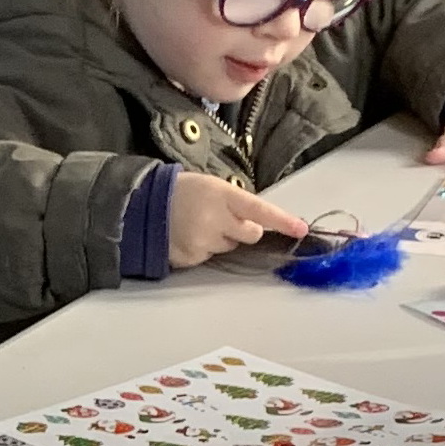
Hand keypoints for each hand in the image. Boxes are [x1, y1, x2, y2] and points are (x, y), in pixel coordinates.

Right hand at [169, 173, 307, 267]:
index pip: (259, 209)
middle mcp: (215, 219)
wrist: (142, 205)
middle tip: (222, 219)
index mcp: (222, 195)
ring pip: (230, 247)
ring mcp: (202, 241)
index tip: (301, 229)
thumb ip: (236, 203)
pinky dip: (203, 249)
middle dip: (244, 230)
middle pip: (251, 234)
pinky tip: (188, 236)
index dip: (282, 220)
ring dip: (221, 239)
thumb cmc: (183, 192)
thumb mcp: (211, 187)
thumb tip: (261, 221)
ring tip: (198, 225)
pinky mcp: (191, 258)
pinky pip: (210, 257)